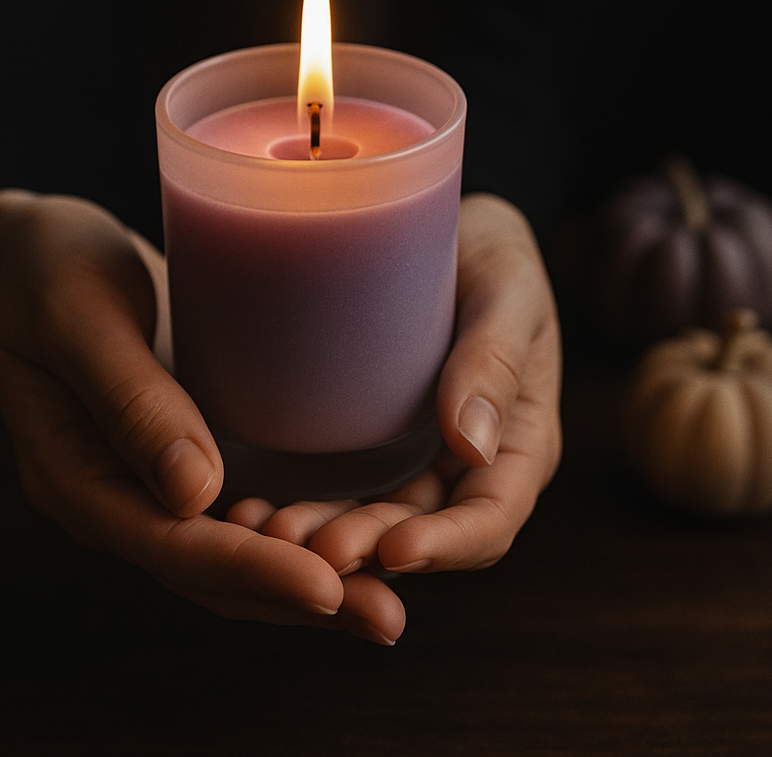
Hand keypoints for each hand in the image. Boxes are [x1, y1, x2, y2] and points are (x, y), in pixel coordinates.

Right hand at [0, 191, 401, 642]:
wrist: (32, 255)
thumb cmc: (46, 269)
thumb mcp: (76, 317)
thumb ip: (130, 399)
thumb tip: (197, 494)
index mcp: (76, 477)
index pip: (170, 545)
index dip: (250, 570)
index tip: (327, 588)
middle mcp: (119, 496)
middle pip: (211, 572)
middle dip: (296, 599)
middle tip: (385, 618)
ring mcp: (154, 480)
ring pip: (235, 550)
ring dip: (309, 580)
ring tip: (387, 603)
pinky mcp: (189, 449)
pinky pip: (245, 506)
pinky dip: (298, 530)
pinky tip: (360, 534)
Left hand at [227, 193, 562, 630]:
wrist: (440, 222)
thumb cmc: (491, 252)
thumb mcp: (507, 290)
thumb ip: (495, 358)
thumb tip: (474, 447)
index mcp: (517, 443)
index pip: (492, 519)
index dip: (448, 546)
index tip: (394, 550)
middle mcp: (464, 464)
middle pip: (421, 531)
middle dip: (367, 549)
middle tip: (306, 549)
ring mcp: (413, 455)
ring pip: (372, 519)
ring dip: (324, 537)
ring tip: (267, 532)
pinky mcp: (367, 437)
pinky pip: (338, 484)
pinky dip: (302, 502)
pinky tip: (254, 503)